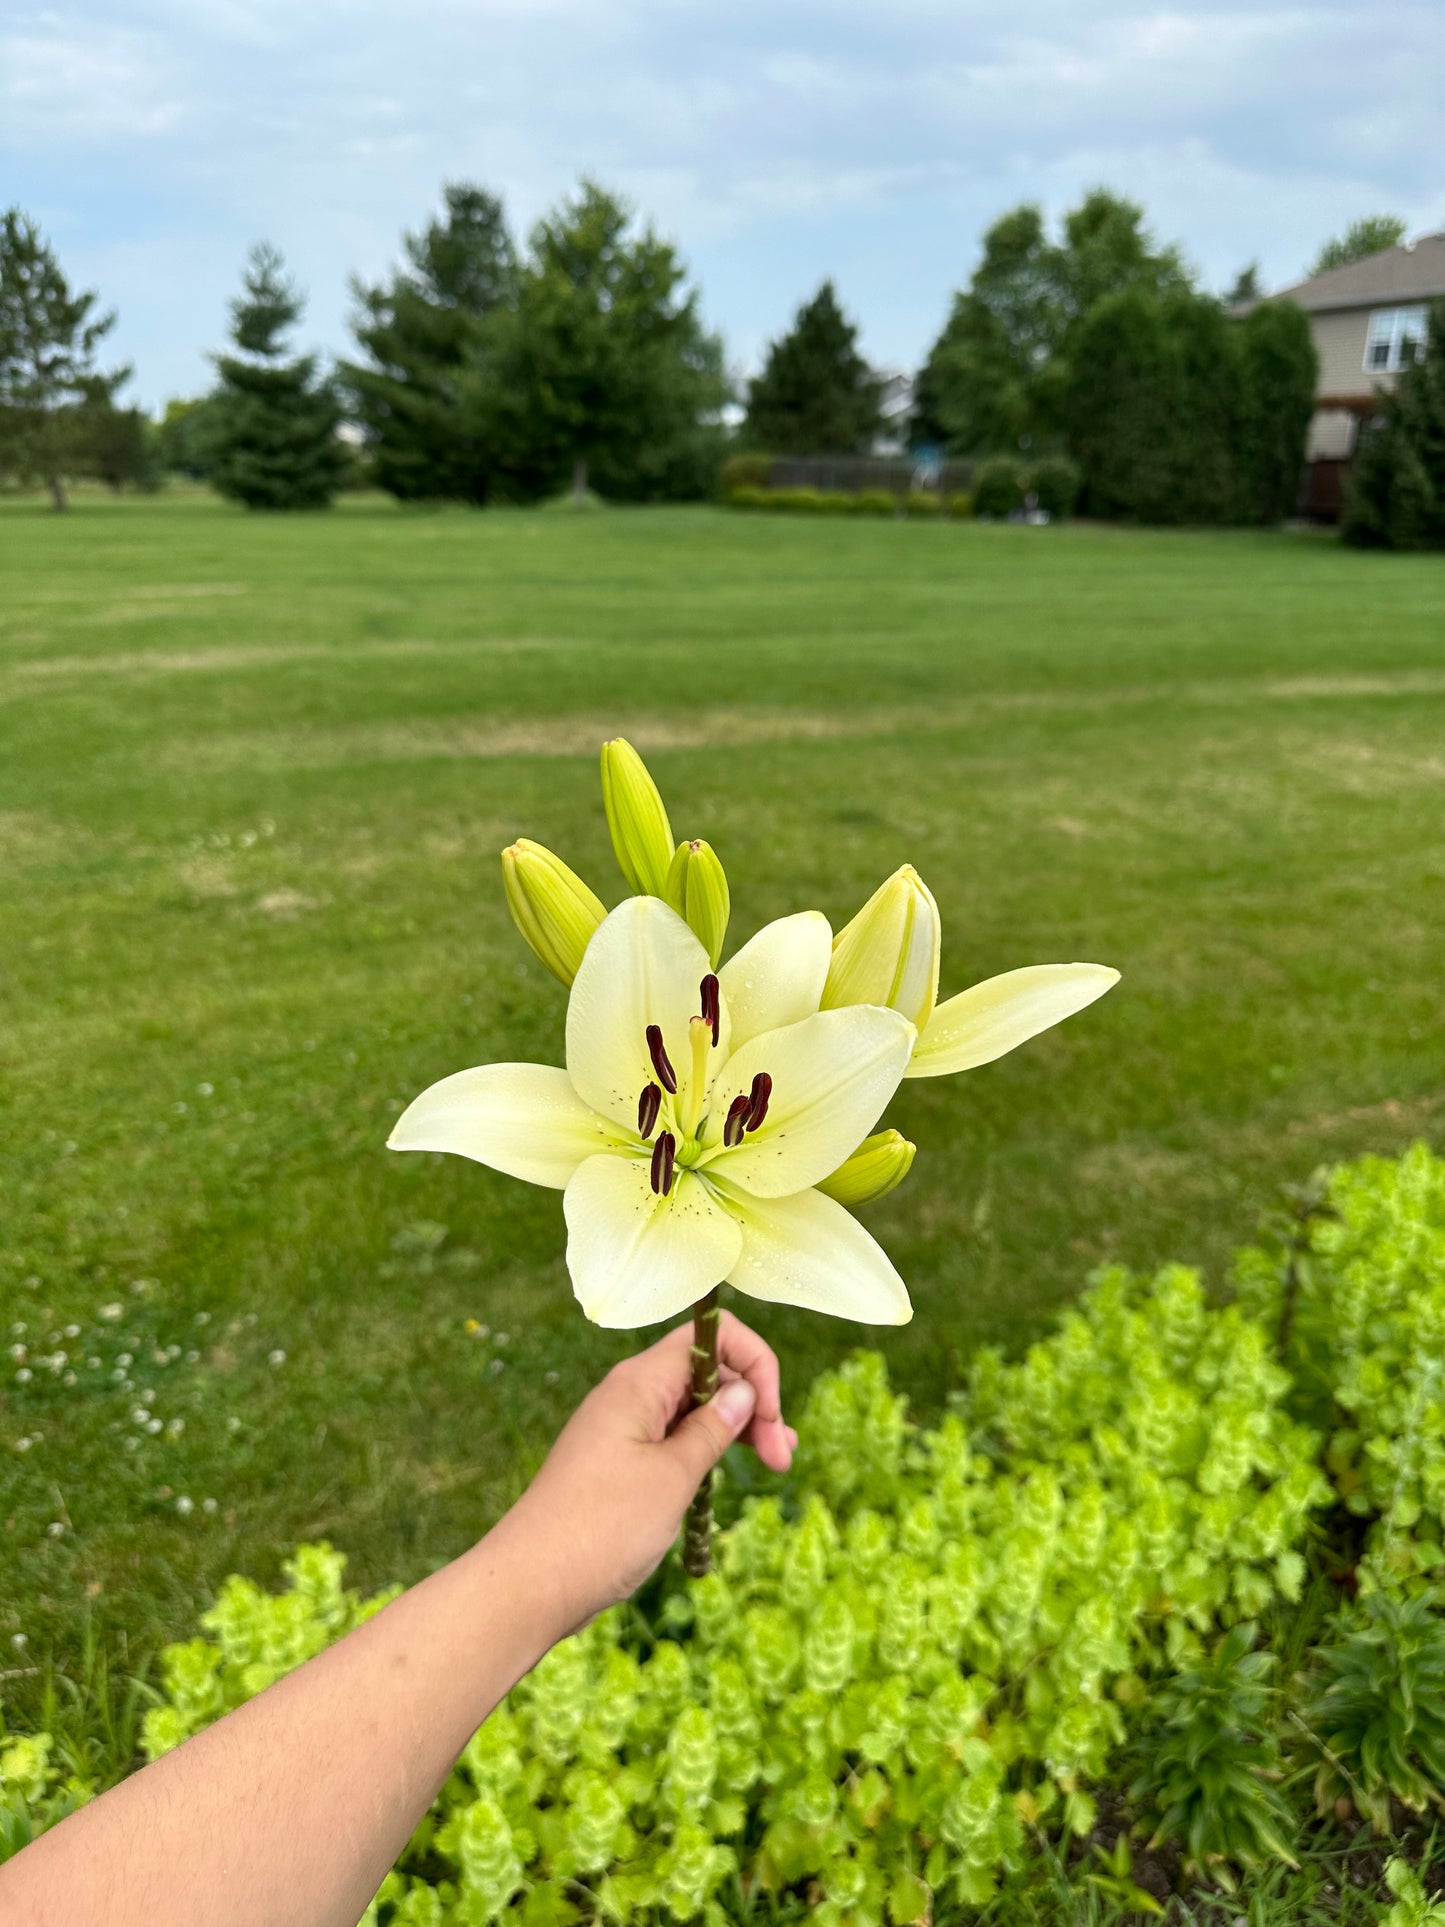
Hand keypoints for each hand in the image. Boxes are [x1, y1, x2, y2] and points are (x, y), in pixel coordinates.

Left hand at [506, 1312, 797, 1632]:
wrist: (532, 1583)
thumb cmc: (602, 1526)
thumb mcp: (673, 1476)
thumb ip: (712, 1429)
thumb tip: (743, 1390)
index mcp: (639, 1383)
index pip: (711, 1339)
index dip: (752, 1365)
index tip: (770, 1416)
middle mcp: (630, 1395)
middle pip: (707, 1374)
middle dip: (752, 1404)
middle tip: (782, 1458)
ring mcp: (622, 1429)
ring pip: (693, 1409)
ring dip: (736, 1430)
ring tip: (777, 1463)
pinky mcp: (619, 1463)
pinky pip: (672, 1440)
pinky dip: (706, 1451)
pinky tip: (728, 1473)